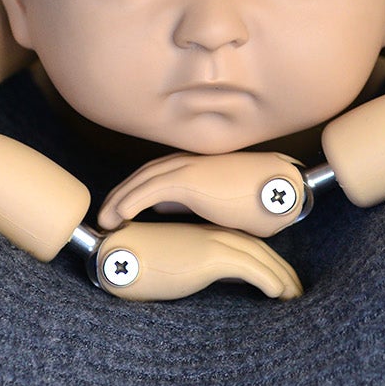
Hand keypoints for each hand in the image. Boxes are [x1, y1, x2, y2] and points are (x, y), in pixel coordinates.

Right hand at [93, 222, 301, 301]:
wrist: (117, 257)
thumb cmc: (140, 265)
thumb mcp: (174, 265)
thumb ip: (193, 268)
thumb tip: (204, 282)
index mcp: (208, 237)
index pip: (248, 248)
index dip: (268, 264)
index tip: (283, 282)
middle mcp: (215, 236)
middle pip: (261, 252)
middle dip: (283, 271)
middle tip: (299, 292)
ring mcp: (213, 243)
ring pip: (261, 261)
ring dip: (283, 279)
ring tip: (296, 298)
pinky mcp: (210, 256)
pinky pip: (249, 269)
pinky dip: (269, 281)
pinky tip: (280, 295)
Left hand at [99, 150, 307, 236]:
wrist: (279, 189)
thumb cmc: (256, 199)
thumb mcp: (217, 204)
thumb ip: (190, 203)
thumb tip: (164, 208)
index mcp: (194, 168)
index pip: (153, 177)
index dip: (132, 193)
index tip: (119, 212)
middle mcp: (187, 163)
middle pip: (141, 176)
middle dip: (120, 195)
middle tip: (104, 218)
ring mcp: (187, 168)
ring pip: (140, 182)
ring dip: (118, 200)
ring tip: (105, 222)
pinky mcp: (189, 179)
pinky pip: (149, 190)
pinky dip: (129, 202)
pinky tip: (118, 218)